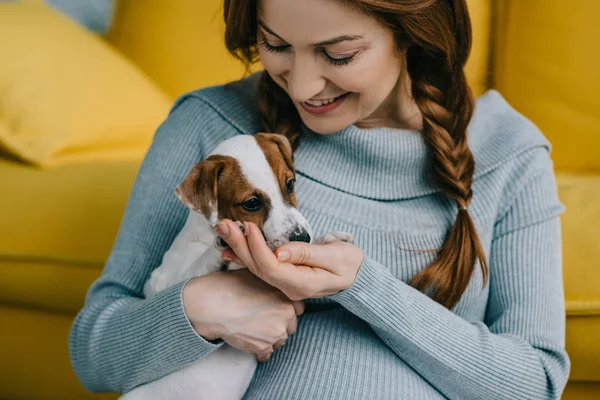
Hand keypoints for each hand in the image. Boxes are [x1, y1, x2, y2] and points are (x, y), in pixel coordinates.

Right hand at [182, 269, 304, 361]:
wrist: (213, 305)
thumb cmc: (230, 286)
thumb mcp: (256, 274)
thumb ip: (271, 282)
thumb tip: (275, 282)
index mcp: (287, 297)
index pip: (299, 308)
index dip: (287, 308)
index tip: (277, 308)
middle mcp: (286, 315)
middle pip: (291, 326)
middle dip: (280, 324)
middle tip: (264, 320)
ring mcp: (276, 333)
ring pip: (280, 340)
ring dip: (271, 338)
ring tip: (255, 330)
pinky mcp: (263, 347)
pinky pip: (267, 354)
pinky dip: (260, 351)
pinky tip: (251, 342)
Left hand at [216, 220, 363, 300]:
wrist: (356, 275)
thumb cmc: (349, 263)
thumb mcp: (334, 256)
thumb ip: (307, 254)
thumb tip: (281, 252)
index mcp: (301, 283)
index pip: (271, 267)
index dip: (257, 247)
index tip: (248, 226)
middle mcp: (289, 287)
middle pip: (258, 267)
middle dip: (239, 245)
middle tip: (224, 224)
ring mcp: (284, 283)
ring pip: (256, 267)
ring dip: (238, 247)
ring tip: (223, 229)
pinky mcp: (283, 275)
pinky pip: (260, 267)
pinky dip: (245, 256)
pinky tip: (229, 249)